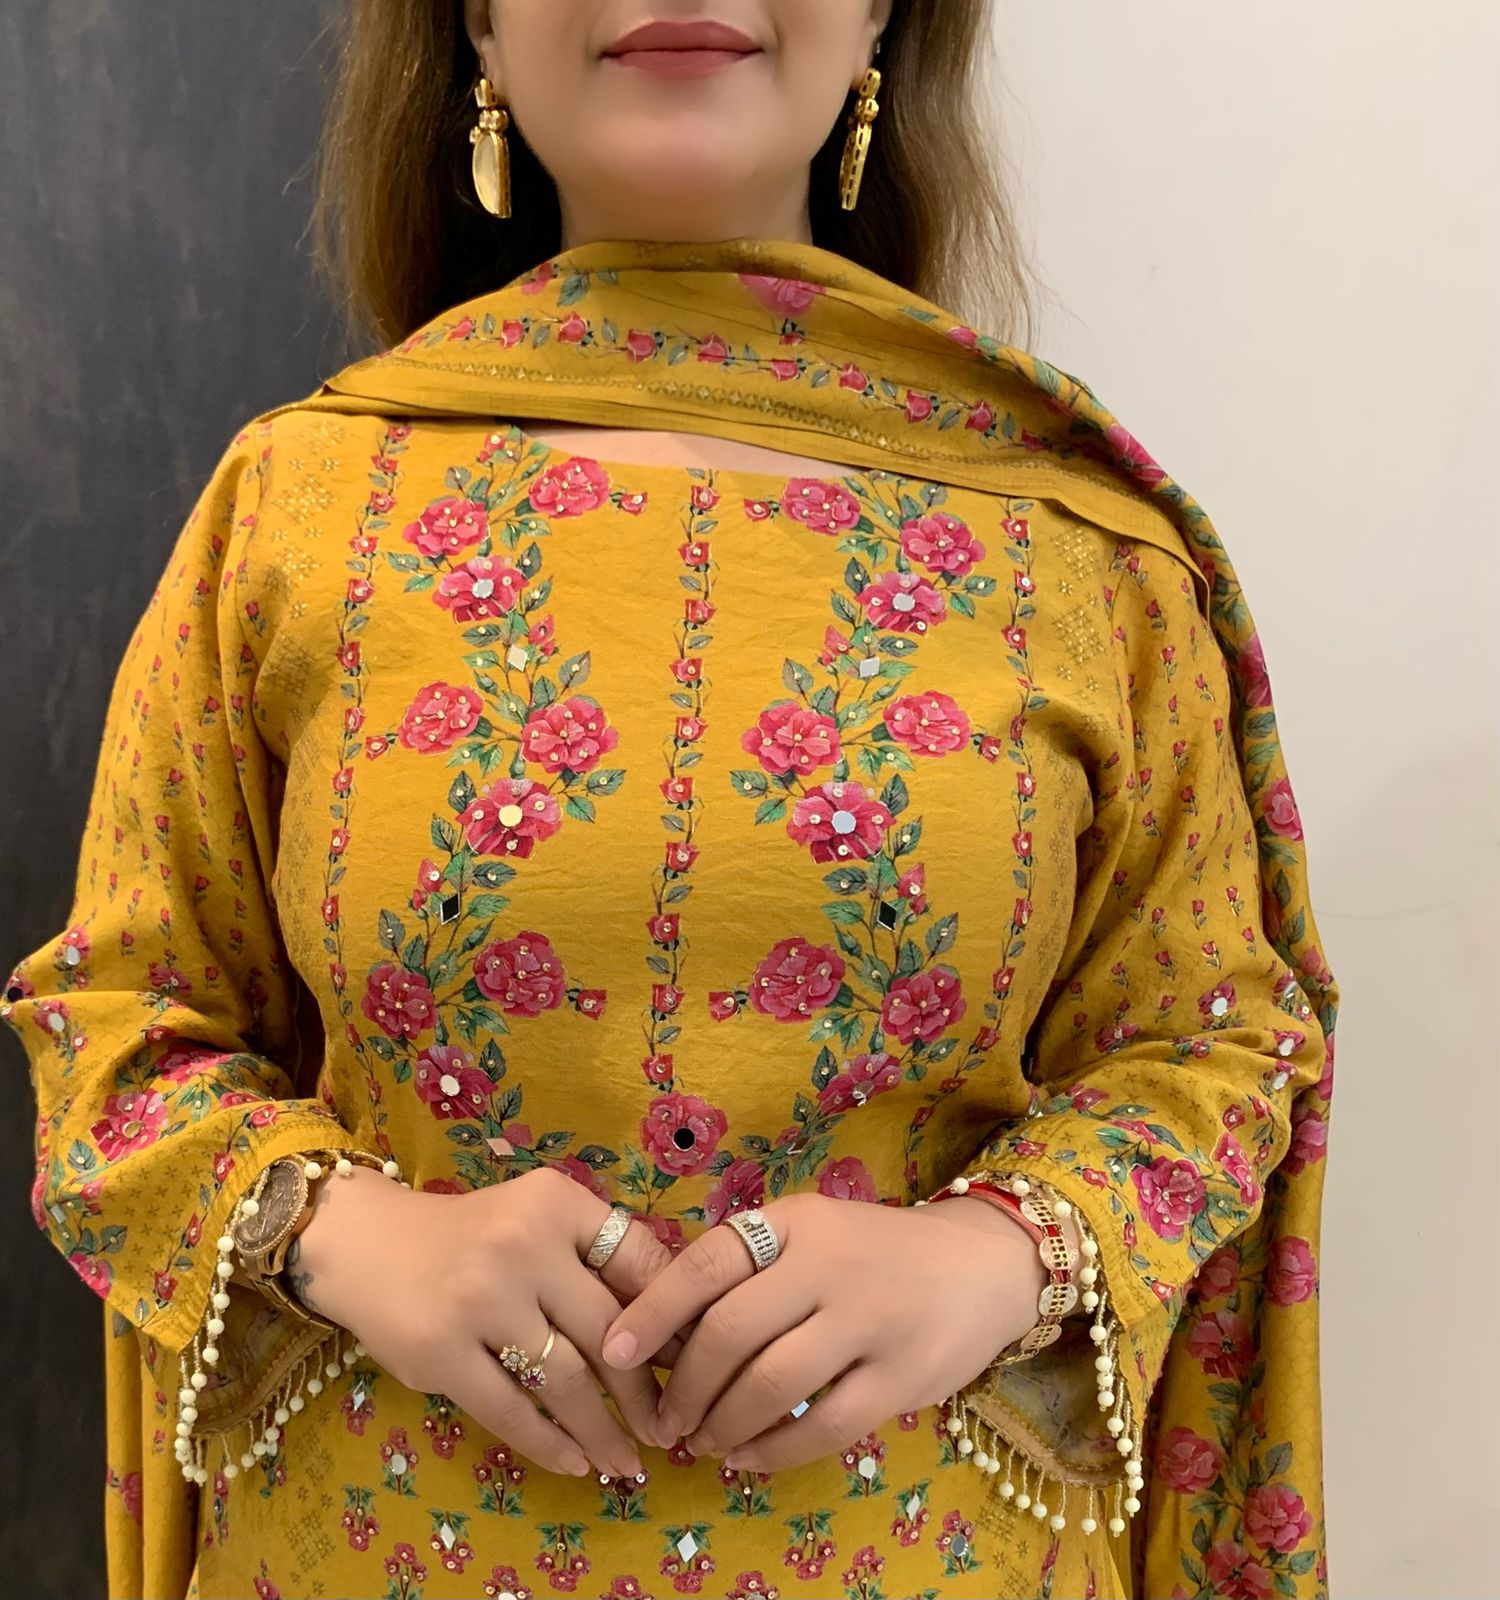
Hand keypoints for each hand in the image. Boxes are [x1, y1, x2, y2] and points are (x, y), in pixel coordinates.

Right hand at [288, 1163, 677, 1478]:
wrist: (369, 1246)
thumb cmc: (474, 1236)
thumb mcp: (539, 1218)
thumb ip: (598, 1254)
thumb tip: (675, 1325)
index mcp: (555, 1202)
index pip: (637, 1260)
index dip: (673, 1317)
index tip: (695, 1361)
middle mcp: (521, 1244)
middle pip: (609, 1330)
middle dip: (645, 1390)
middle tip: (669, 1427)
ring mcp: (479, 1300)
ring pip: (565, 1380)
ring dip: (604, 1429)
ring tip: (628, 1461)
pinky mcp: (441, 1352)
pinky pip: (510, 1411)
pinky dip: (550, 1443)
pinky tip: (575, 1461)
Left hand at [599, 1192, 1047, 1470]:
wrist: (980, 1265)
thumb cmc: (874, 1252)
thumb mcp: (811, 1232)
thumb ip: (749, 1267)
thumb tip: (660, 1329)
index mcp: (796, 1222)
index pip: (706, 1263)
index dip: (651, 1311)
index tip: (612, 1352)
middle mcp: (829, 1265)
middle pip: (729, 1332)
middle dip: (682, 1385)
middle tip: (662, 1419)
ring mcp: (869, 1322)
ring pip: (770, 1385)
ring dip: (720, 1423)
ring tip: (700, 1441)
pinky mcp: (901, 1378)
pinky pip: (822, 1427)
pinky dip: (771, 1451)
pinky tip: (745, 1457)